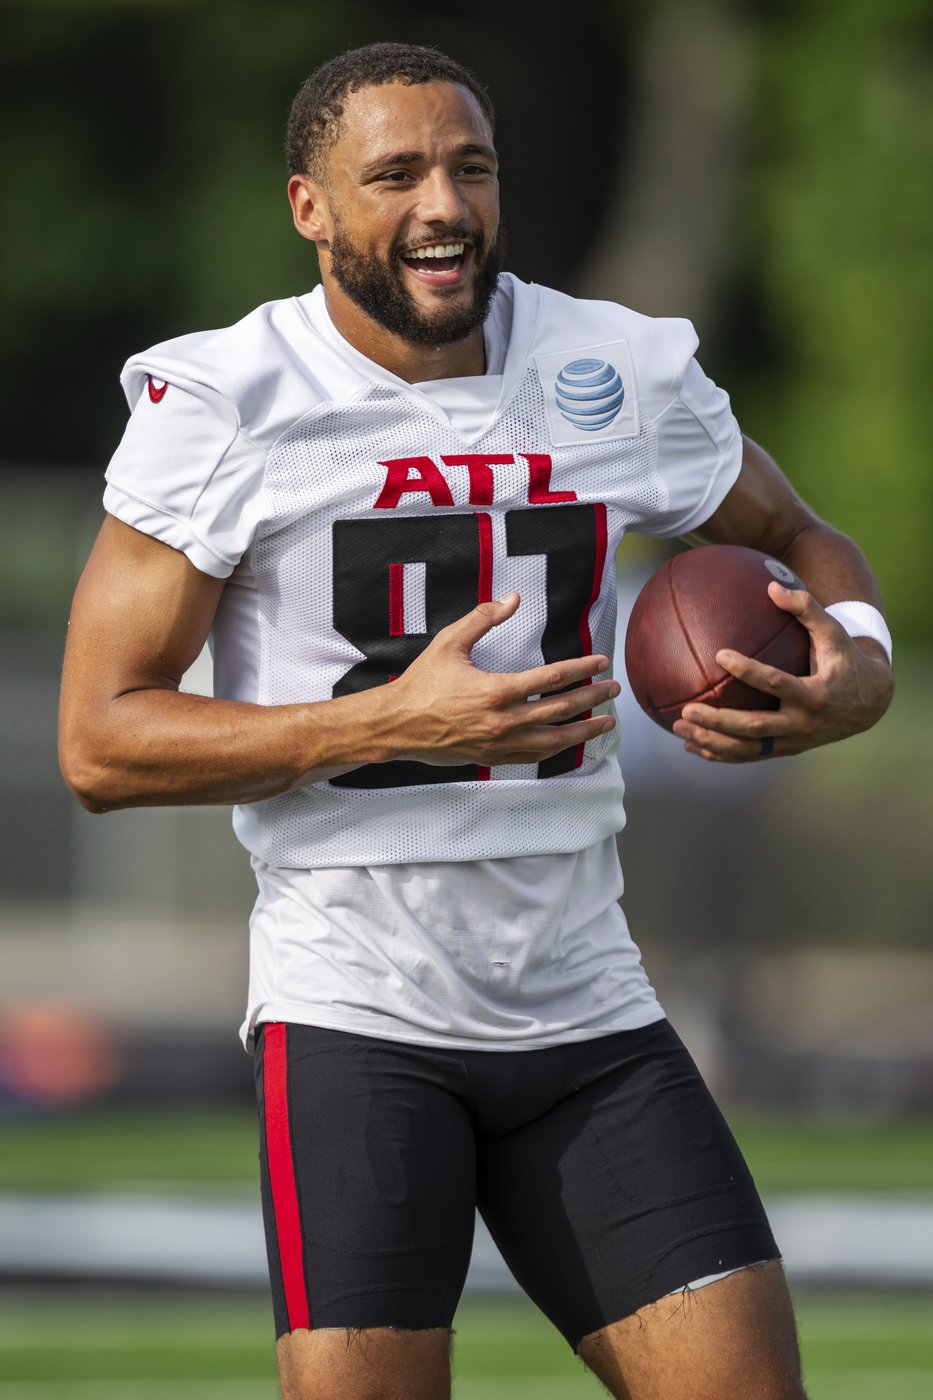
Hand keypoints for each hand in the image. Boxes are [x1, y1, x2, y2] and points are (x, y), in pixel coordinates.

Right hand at [381, 592, 619, 765]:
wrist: (397, 725)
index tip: (602, 663)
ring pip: (554, 740)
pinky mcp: (493, 757)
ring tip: (606, 723)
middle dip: (593, 698)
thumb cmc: (422, 683)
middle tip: (614, 689)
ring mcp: (500, 743)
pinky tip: (570, 742)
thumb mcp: (450, 642)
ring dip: (584, 731)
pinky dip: (557, 749)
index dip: (582, 669)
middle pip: (562, 709)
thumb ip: (483, 618)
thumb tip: (513, 599)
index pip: (553, 678)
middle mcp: (504, 721)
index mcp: (497, 690)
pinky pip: (534, 756)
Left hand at [672, 582, 893, 762]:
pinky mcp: (786, 750)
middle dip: (719, 721)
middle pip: (756, 727)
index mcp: (815, 693)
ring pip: (748, 748)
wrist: (869, 703)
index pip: (777, 683)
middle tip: (687, 709)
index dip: (748, 671)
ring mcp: (794, 741)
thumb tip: (771, 587)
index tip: (719, 655)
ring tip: (678, 728)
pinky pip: (750, 755)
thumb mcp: (834, 632)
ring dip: (712, 741)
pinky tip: (692, 745)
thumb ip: (806, 608)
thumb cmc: (845, 659)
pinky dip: (721, 753)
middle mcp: (803, 723)